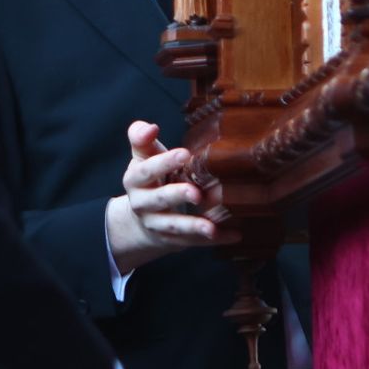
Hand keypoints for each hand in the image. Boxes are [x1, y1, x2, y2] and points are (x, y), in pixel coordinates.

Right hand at [105, 120, 236, 273]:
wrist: (142, 216)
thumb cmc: (150, 177)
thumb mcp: (143, 156)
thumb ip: (142, 138)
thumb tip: (150, 128)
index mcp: (135, 180)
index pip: (147, 170)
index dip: (164, 163)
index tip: (184, 154)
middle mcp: (142, 204)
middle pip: (159, 200)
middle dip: (177, 196)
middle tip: (196, 193)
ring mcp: (156, 224)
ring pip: (174, 226)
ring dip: (193, 227)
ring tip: (211, 227)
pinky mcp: (172, 240)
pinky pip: (193, 241)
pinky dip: (214, 239)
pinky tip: (233, 234)